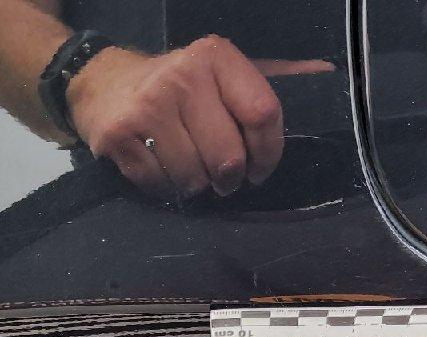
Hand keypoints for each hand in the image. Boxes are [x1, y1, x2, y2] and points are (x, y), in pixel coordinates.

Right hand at [66, 36, 333, 195]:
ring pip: (195, 178)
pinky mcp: (117, 136)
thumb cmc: (176, 87)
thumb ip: (268, 79)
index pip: (263, 115)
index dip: (268, 154)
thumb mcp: (221, 72)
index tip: (259, 168)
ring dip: (197, 185)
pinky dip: (166, 188)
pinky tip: (162, 168)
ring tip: (189, 168)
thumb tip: (327, 72)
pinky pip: (161, 186)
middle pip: (229, 157)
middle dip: (229, 179)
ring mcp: (146, 107)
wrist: (99, 83)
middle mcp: (181, 77)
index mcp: (214, 57)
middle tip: (221, 175)